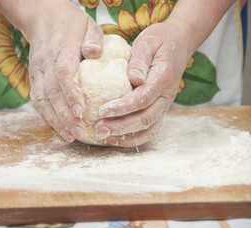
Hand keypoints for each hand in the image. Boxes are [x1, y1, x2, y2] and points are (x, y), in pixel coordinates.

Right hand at [22, 0, 103, 141]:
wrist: (42, 17)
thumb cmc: (70, 23)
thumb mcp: (87, 23)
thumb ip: (93, 38)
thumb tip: (95, 53)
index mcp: (61, 49)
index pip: (64, 74)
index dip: (71, 94)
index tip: (81, 112)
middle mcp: (46, 62)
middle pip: (52, 92)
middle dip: (64, 115)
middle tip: (79, 133)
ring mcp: (37, 71)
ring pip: (42, 99)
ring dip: (55, 120)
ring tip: (69, 136)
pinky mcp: (33, 77)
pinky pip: (37, 99)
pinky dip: (46, 115)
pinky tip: (58, 128)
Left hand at [94, 21, 191, 146]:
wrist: (179, 41)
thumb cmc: (159, 40)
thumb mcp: (147, 42)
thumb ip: (140, 60)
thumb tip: (134, 79)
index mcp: (163, 78)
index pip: (143, 98)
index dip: (123, 107)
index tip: (102, 111)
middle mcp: (167, 95)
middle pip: (146, 119)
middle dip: (121, 127)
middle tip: (98, 128)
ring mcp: (165, 104)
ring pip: (150, 128)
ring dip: (127, 136)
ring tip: (105, 137)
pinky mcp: (160, 108)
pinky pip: (150, 128)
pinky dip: (134, 137)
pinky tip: (116, 138)